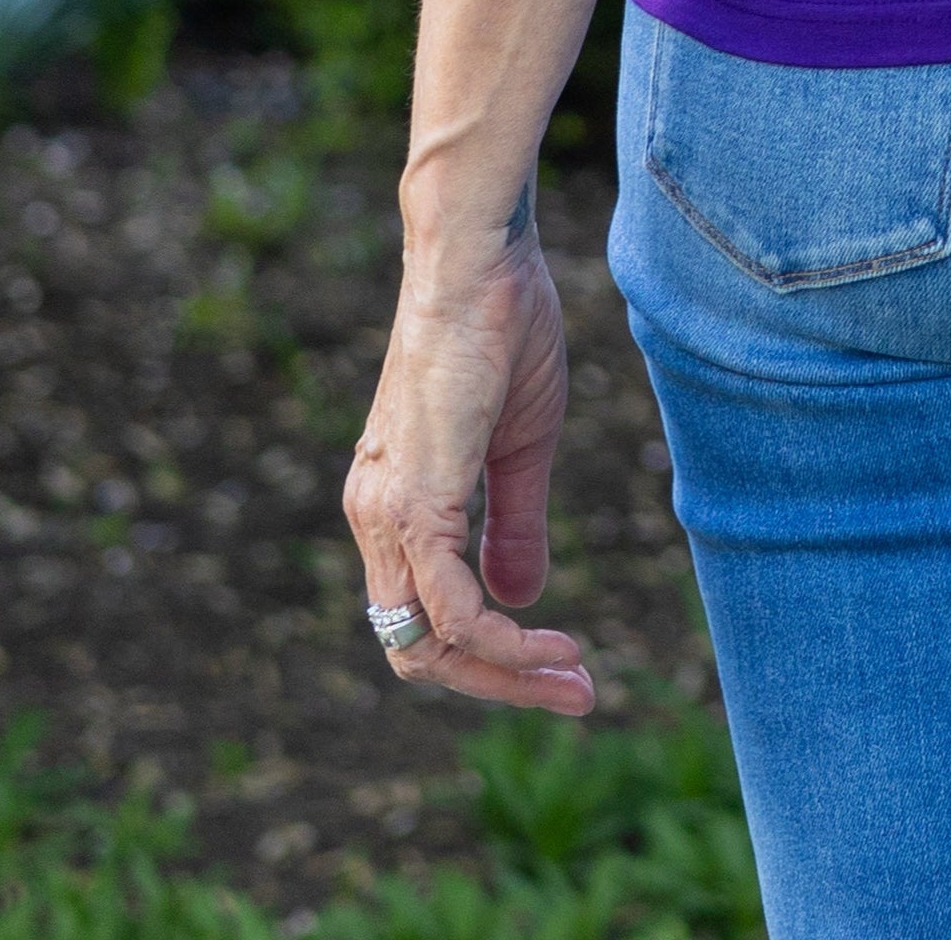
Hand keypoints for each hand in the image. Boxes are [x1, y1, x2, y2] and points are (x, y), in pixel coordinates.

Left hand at [342, 227, 596, 711]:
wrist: (478, 259)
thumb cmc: (501, 329)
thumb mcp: (518, 444)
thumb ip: (512, 524)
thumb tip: (519, 601)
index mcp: (395, 505)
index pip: (424, 619)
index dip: (490, 657)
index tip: (564, 665)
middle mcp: (374, 518)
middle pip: (417, 650)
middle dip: (499, 685)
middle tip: (576, 693)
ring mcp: (386, 513)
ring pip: (427, 644)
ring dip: (505, 675)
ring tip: (575, 678)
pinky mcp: (416, 500)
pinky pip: (450, 607)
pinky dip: (502, 642)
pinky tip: (550, 642)